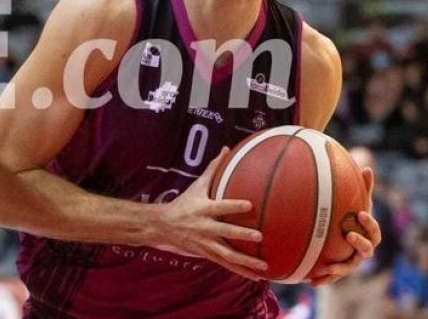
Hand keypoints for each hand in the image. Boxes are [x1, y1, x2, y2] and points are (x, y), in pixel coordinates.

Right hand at [155, 150, 267, 280]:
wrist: (163, 225)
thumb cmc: (184, 203)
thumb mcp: (196, 186)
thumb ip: (213, 169)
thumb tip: (226, 149)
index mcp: (203, 209)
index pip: (220, 207)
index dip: (233, 206)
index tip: (249, 205)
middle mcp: (204, 227)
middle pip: (224, 233)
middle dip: (241, 235)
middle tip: (259, 237)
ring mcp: (205, 243)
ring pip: (227, 255)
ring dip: (246, 261)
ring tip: (264, 266)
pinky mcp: (207, 254)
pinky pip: (226, 264)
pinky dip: (242, 272)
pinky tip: (257, 277)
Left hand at [308, 167, 382, 286]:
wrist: (343, 239)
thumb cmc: (351, 217)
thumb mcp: (357, 203)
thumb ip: (363, 189)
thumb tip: (368, 167)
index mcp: (368, 235)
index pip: (374, 231)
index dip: (369, 224)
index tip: (359, 214)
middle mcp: (363, 251)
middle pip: (367, 250)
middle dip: (360, 244)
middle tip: (350, 235)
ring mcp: (352, 262)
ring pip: (349, 267)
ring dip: (341, 268)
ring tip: (330, 267)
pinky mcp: (339, 271)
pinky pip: (332, 277)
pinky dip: (324, 280)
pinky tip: (311, 282)